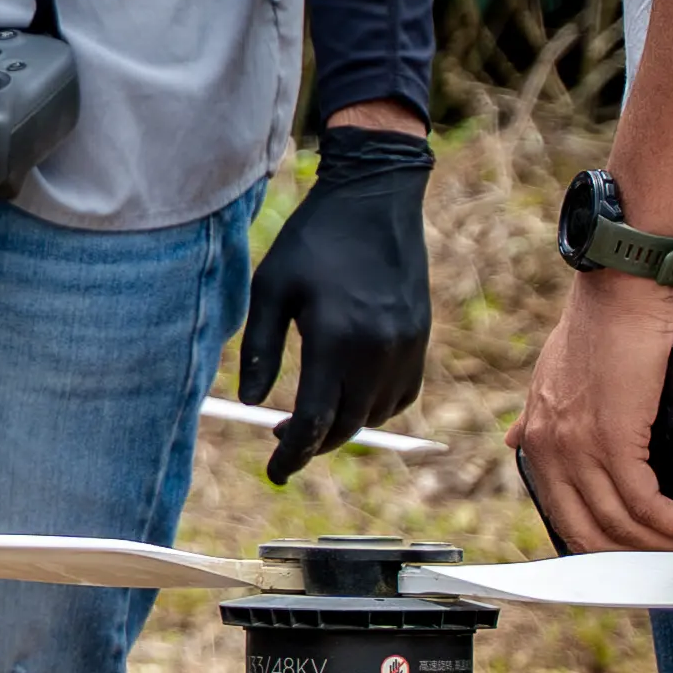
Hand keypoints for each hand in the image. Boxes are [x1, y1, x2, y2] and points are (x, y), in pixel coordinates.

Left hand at [231, 125, 435, 483]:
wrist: (375, 199)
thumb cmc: (314, 239)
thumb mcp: (271, 287)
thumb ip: (260, 348)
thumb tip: (252, 404)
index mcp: (337, 339)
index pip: (315, 421)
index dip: (291, 455)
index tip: (274, 473)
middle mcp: (378, 351)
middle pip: (347, 426)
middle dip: (314, 444)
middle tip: (284, 439)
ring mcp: (407, 346)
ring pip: (374, 415)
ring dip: (343, 424)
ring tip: (312, 411)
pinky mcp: (421, 338)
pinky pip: (400, 396)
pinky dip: (374, 406)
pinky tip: (349, 391)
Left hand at [514, 266, 672, 555]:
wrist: (620, 291)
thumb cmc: (600, 326)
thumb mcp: (550, 377)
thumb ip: (539, 417)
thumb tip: (517, 438)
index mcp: (537, 442)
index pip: (564, 520)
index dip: (606, 546)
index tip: (643, 547)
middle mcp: (551, 452)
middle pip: (592, 537)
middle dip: (641, 555)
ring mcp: (580, 450)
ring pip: (624, 528)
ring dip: (672, 541)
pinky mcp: (616, 442)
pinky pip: (647, 506)